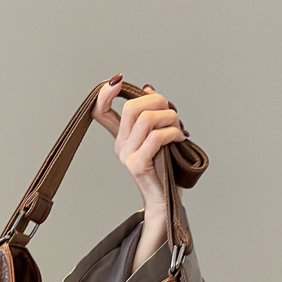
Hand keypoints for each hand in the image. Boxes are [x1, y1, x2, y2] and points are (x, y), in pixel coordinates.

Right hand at [92, 74, 187, 273]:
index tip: (118, 81)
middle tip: (172, 113)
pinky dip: (173, 132)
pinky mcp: (137, 165)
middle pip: (132, 107)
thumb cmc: (165, 168)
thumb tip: (149, 88)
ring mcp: (127, 156)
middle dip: (158, 102)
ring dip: (169, 117)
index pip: (100, 111)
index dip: (105, 93)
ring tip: (178, 127)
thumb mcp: (158, 135)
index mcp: (121, 137)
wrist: (167, 200)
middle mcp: (120, 146)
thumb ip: (152, 113)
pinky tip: (180, 138)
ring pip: (146, 119)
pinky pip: (156, 137)